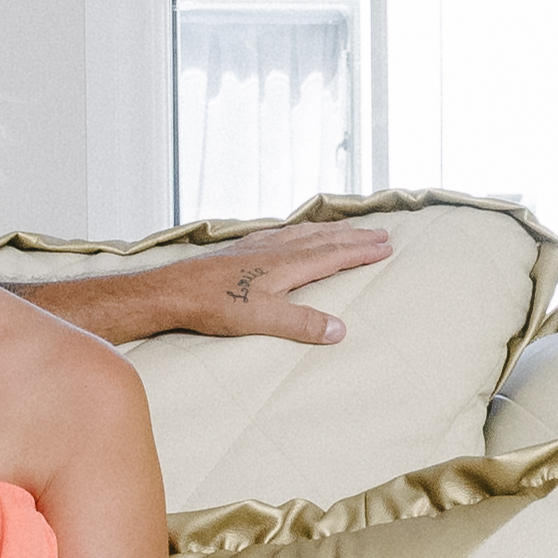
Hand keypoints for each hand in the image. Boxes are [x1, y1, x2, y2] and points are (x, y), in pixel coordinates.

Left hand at [178, 222, 389, 345]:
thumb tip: (341, 330)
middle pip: (323, 239)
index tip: (386, 246)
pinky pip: (279, 233)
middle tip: (380, 231)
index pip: (334, 255)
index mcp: (287, 265)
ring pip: (302, 233)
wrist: (172, 291)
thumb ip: (302, 324)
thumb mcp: (262, 320)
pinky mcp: (238, 250)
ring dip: (328, 230)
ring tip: (345, 227)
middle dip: (354, 237)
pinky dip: (297, 230)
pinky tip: (291, 233)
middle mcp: (275, 250)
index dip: (361, 251)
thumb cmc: (214, 306)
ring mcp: (256, 247)